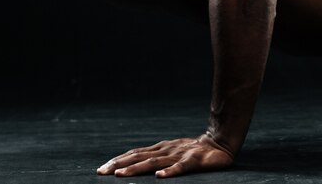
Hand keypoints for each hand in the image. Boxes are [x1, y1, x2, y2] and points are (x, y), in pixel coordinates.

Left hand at [96, 134, 233, 177]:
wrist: (220, 142)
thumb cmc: (194, 149)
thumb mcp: (172, 151)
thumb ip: (156, 156)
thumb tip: (135, 163)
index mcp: (160, 148)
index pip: (135, 153)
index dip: (118, 160)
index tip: (101, 168)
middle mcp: (166, 150)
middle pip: (139, 157)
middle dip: (119, 164)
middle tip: (101, 172)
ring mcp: (179, 154)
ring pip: (154, 162)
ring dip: (136, 169)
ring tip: (120, 175)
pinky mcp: (194, 160)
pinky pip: (180, 167)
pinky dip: (170, 172)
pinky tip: (160, 178)